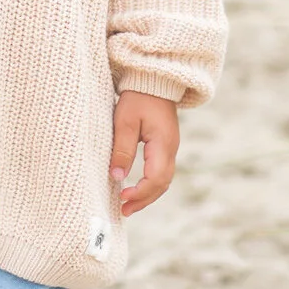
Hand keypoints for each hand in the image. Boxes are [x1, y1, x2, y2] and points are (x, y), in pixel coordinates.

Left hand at [109, 90, 179, 215]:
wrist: (154, 78)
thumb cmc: (138, 96)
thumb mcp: (124, 121)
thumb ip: (122, 150)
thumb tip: (117, 177)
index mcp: (163, 144)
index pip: (156, 178)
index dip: (140, 193)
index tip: (122, 198)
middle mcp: (171, 148)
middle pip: (162, 184)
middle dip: (144, 200)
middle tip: (124, 210)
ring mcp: (171, 146)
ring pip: (164, 179)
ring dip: (148, 194)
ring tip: (129, 204)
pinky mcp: (166, 144)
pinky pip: (162, 170)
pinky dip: (151, 183)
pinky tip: (137, 186)